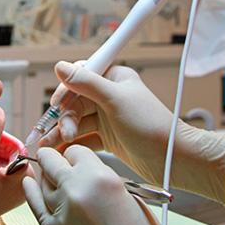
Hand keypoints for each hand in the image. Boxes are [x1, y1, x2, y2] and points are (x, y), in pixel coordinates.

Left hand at [22, 145, 181, 224]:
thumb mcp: (126, 191)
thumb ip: (100, 176)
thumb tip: (83, 171)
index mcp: (98, 176)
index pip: (75, 151)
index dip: (76, 154)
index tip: (77, 158)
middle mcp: (75, 189)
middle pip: (52, 161)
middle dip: (53, 158)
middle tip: (53, 158)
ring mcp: (61, 210)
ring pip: (42, 181)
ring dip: (46, 176)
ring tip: (47, 173)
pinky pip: (34, 203)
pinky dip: (31, 191)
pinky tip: (29, 182)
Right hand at [39, 61, 224, 205]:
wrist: (172, 158)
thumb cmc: (151, 125)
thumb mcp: (115, 99)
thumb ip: (86, 83)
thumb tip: (60, 66)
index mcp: (114, 78)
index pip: (80, 78)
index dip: (64, 91)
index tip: (55, 105)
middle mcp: (109, 96)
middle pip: (75, 103)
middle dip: (65, 118)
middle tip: (65, 134)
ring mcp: (108, 118)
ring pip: (77, 122)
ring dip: (64, 133)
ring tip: (52, 147)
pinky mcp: (108, 138)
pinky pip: (84, 138)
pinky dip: (73, 145)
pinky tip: (62, 152)